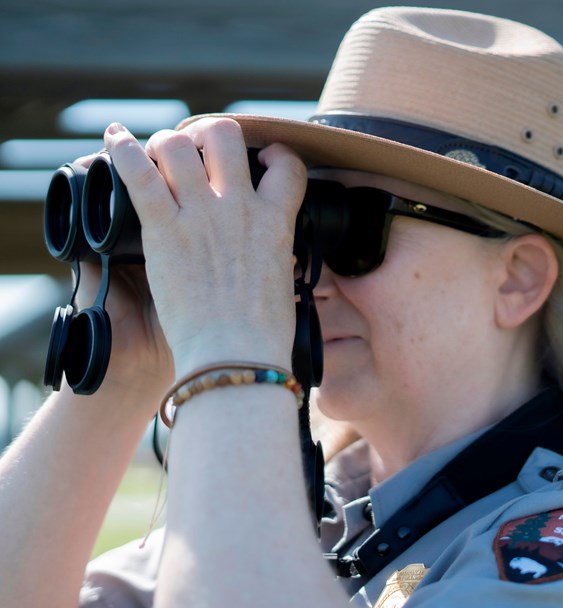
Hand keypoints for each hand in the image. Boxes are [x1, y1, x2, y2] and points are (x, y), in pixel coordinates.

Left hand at [103, 117, 306, 375]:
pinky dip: (121, 150)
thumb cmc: (263, 334)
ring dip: (165, 143)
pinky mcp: (164, 232)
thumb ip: (276, 257)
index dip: (275, 155)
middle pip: (225, 135)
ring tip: (158, 155)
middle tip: (197, 149)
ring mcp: (200, 216)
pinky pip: (138, 174)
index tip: (262, 161)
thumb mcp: (282, 284)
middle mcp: (239, 207)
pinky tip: (113, 137)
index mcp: (275, 222)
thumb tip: (276, 255)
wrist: (237, 357)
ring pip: (177, 145)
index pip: (288, 166)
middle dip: (208, 134)